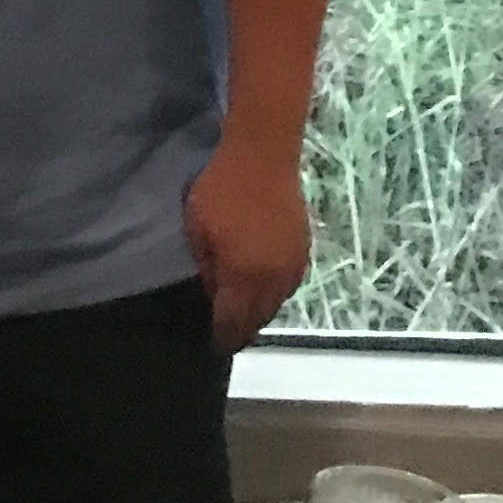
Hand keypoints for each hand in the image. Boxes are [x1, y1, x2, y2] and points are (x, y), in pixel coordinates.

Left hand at [183, 133, 312, 350]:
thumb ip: (206, 267)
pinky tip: (263, 288)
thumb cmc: (221, 189)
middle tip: (229, 335)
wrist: (263, 156)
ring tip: (244, 316)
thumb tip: (214, 293)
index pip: (234, 321)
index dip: (224, 337)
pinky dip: (275, 293)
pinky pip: (290, 284)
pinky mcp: (304, 248)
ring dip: (261, 312)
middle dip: (243, 329)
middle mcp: (274, 278)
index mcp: (245, 276)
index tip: (214, 346)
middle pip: (260, 317)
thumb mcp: (197, 229)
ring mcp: (293, 263)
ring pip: (278, 303)